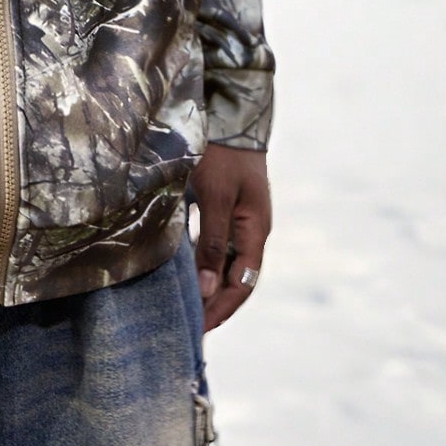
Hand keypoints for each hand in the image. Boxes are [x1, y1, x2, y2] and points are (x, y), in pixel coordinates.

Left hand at [190, 143, 271, 330]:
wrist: (231, 115)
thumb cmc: (222, 155)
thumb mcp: (215, 198)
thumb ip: (213, 243)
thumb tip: (210, 290)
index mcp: (256, 231)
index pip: (242, 285)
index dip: (222, 310)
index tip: (198, 330)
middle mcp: (253, 230)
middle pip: (238, 278)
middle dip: (217, 305)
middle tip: (192, 328)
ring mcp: (243, 218)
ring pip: (228, 262)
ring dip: (211, 286)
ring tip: (190, 306)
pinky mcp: (229, 207)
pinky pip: (219, 244)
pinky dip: (206, 262)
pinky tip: (188, 270)